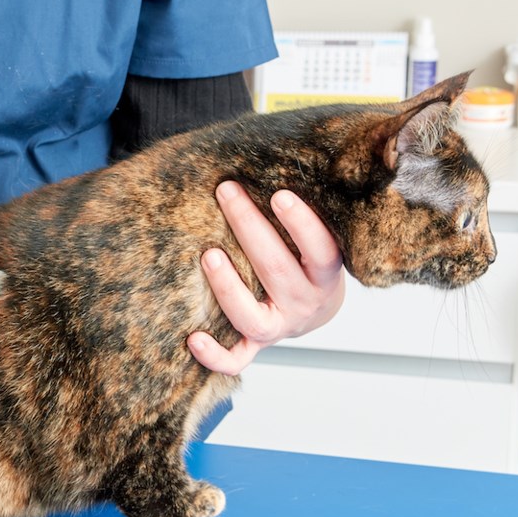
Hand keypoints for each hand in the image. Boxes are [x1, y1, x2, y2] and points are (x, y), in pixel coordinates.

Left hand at [188, 181, 344, 374]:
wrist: (314, 311)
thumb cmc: (307, 262)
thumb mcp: (318, 241)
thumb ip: (303, 214)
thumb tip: (276, 157)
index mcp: (325, 276)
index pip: (321, 250)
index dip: (302, 225)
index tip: (279, 194)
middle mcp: (304, 305)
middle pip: (277, 270)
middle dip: (250, 228)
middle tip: (226, 192)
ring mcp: (279, 329)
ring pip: (252, 317)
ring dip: (228, 288)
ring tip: (208, 255)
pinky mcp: (256, 346)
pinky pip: (236, 360)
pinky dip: (214, 356)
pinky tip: (193, 337)